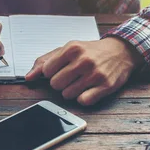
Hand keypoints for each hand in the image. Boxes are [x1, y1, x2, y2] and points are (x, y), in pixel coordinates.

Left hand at [25, 38, 140, 105]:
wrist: (121, 51)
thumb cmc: (91, 51)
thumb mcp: (68, 49)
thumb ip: (45, 61)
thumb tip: (29, 77)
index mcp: (72, 48)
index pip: (47, 71)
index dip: (52, 73)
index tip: (61, 69)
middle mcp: (83, 60)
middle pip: (55, 85)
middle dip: (61, 83)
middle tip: (71, 77)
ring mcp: (95, 74)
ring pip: (67, 95)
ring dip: (72, 91)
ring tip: (81, 82)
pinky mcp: (106, 86)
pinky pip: (83, 101)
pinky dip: (83, 98)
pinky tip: (89, 89)